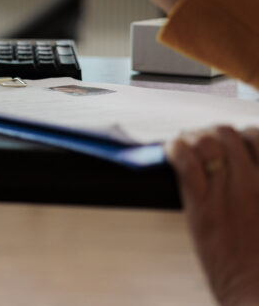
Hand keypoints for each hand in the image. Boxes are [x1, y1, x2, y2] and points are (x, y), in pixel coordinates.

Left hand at [167, 126, 258, 305]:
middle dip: (218, 136)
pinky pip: (184, 159)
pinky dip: (175, 149)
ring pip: (206, 140)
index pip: (258, 135)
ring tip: (191, 149)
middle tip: (211, 148)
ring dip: (196, 139)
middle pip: (230, 133)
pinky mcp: (200, 206)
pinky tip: (173, 152)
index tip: (240, 146)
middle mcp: (256, 181)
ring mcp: (227, 192)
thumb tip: (250, 170)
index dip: (247, 137)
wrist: (258, 295)